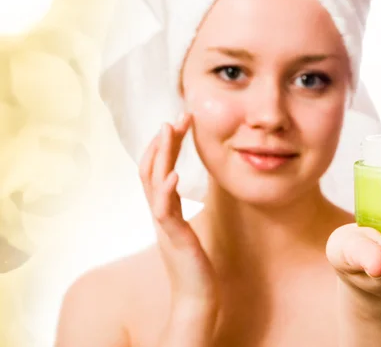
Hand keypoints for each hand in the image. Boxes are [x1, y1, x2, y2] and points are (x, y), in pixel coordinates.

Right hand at [139, 113, 216, 345]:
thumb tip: (181, 185)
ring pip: (154, 183)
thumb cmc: (193, 263)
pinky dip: (166, 191)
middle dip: (162, 141)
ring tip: (168, 131)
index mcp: (163, 208)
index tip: (179, 121)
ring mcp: (165, 225)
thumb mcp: (185, 227)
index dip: (165, 144)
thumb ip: (179, 206)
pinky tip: (174, 175)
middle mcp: (159, 212)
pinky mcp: (175, 239)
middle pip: (151, 168)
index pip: (156, 168)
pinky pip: (165, 212)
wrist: (196, 297)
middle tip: (176, 116)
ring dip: (161, 155)